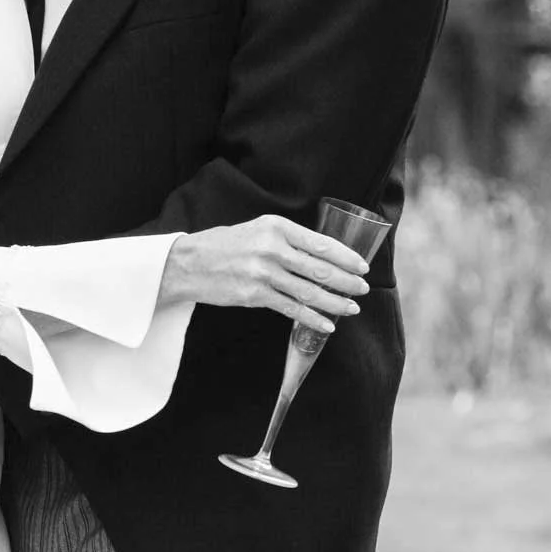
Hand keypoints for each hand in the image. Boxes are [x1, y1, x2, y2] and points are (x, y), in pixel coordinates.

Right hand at [159, 215, 369, 328]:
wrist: (188, 264)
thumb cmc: (224, 245)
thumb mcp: (257, 230)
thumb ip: (287, 239)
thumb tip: (320, 255)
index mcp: (276, 227)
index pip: (320, 243)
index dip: (346, 257)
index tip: (362, 266)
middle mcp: (272, 248)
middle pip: (320, 268)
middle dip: (346, 281)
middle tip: (363, 289)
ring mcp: (263, 273)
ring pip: (309, 291)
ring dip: (335, 303)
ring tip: (351, 308)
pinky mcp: (254, 296)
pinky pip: (291, 309)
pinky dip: (312, 318)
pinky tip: (326, 324)